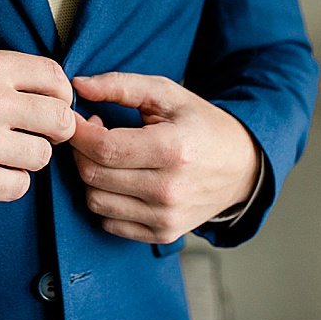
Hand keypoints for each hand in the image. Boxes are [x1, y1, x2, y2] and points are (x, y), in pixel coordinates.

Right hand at [0, 50, 74, 201]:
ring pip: (42, 157)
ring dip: (29, 158)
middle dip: (54, 130)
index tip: (49, 106)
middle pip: (62, 121)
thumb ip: (14, 75)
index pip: (58, 80)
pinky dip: (10, 182)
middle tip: (34, 134)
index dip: (61, 96)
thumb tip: (62, 94)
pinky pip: (19, 187)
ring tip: (5, 152)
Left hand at [69, 72, 258, 243]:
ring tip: (110, 157)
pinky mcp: (163, 234)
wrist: (242, 167)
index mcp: (172, 149)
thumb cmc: (202, 126)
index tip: (78, 119)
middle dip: (82, 151)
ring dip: (92, 177)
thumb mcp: (168, 95)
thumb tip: (79, 85)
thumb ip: (122, 85)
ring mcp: (166, 216)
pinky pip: (109, 222)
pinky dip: (106, 200)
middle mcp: (169, 189)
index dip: (79, 132)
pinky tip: (121, 181)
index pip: (103, 147)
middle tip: (95, 134)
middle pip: (93, 175)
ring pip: (95, 201)